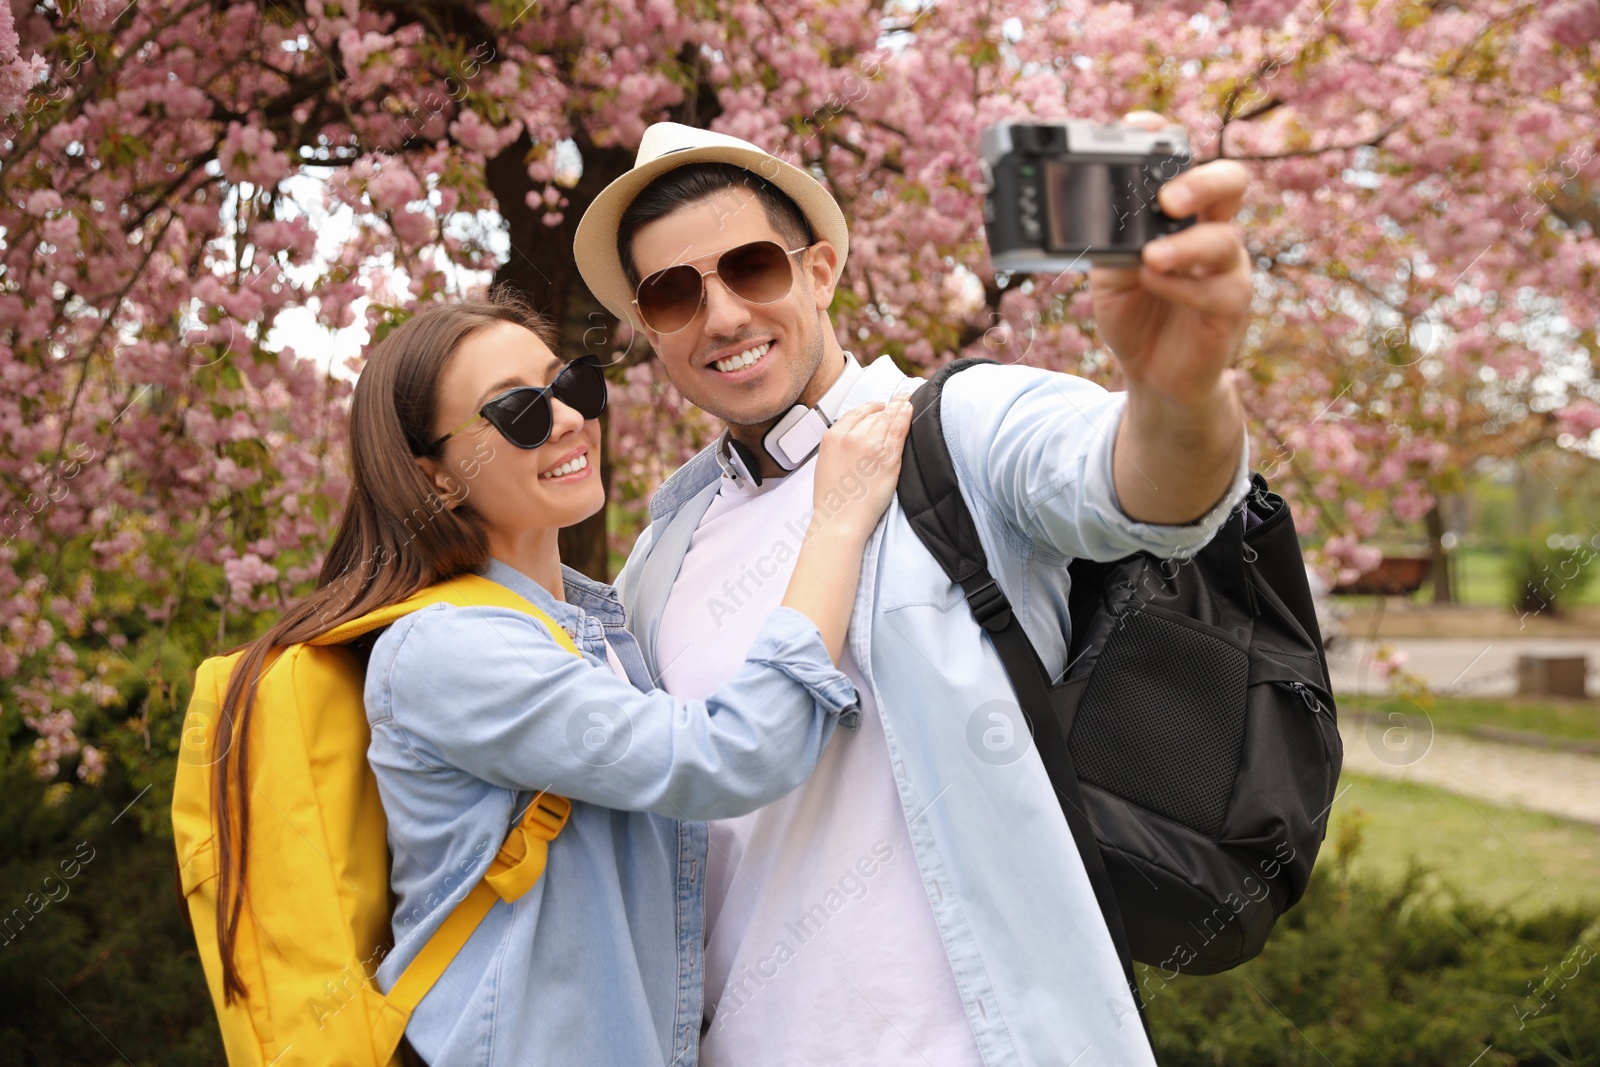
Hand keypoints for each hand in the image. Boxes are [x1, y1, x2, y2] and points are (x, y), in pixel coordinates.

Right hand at [809, 394, 912, 542]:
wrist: (840, 520)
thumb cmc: (833, 500)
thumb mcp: (826, 463)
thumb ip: (840, 445)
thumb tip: (855, 436)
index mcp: (833, 437)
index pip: (855, 413)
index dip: (870, 408)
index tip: (878, 406)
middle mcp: (851, 437)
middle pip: (873, 415)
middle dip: (887, 406)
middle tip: (898, 398)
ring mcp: (871, 446)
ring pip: (888, 418)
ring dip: (899, 406)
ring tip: (906, 399)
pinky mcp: (888, 458)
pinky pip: (899, 430)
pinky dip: (906, 416)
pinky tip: (910, 408)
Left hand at [1089, 110, 1252, 409]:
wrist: (1152, 374)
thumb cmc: (1135, 312)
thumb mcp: (1109, 272)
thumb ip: (1108, 241)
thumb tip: (1087, 212)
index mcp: (1181, 213)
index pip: (1182, 161)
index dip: (1165, 136)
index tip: (1137, 124)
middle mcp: (1210, 230)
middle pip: (1229, 182)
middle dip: (1201, 181)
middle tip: (1167, 197)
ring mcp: (1226, 267)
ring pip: (1224, 238)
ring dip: (1186, 245)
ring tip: (1151, 256)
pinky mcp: (1231, 307)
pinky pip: (1217, 289)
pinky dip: (1181, 286)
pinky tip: (1156, 285)